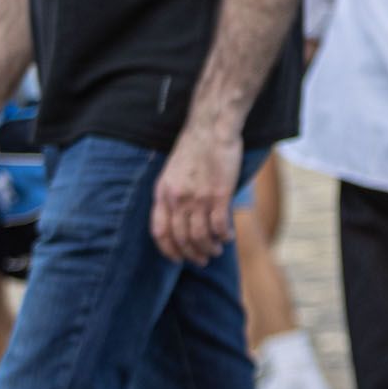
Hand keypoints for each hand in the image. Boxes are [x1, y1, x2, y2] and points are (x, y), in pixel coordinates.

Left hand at [151, 126, 240, 264]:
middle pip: (181, 238)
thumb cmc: (194, 148)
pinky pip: (219, 225)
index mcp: (163, 193)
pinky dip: (224, 236)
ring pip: (201, 236)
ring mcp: (198, 198)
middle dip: (192, 254)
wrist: (211, 128)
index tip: (177, 259)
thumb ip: (173, 195)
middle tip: (202, 260)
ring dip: (209, 248)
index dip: (168, 250)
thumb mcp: (172, 173)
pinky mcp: (219, 194)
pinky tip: (228, 237)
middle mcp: (177, 199)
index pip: (160, 232)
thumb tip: (179, 218)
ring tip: (216, 250)